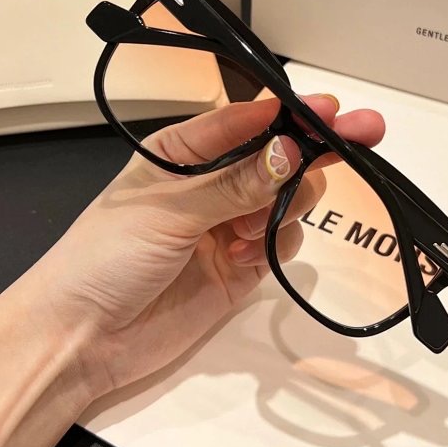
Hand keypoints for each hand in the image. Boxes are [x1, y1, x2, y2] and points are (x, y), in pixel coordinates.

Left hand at [33, 94, 384, 398]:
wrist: (82, 338)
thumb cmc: (105, 256)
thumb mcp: (168, 210)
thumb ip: (235, 185)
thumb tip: (292, 152)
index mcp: (183, 153)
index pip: (248, 121)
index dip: (290, 112)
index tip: (329, 108)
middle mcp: (212, 184)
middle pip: (279, 156)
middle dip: (318, 145)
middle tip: (365, 132)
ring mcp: (230, 225)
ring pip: (289, 198)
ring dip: (284, 206)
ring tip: (246, 233)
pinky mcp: (242, 266)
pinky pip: (282, 242)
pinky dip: (274, 246)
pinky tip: (242, 259)